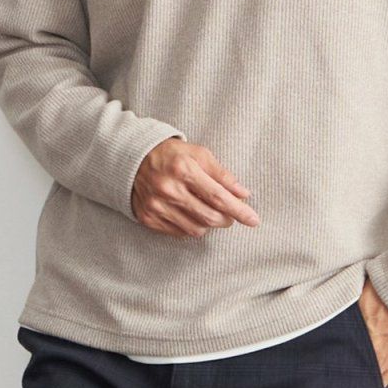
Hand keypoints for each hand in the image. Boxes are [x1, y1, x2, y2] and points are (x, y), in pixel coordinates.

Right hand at [133, 137, 259, 236]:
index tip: (254, 220)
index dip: (239, 211)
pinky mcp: (149, 218)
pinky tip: (191, 214)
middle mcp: (168, 189)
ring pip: (196, 229)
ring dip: (209, 224)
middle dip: (226, 219)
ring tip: (209, 212)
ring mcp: (157, 206)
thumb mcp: (199, 154)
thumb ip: (222, 174)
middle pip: (209, 217)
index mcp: (184, 169)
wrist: (133, 160)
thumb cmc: (172, 156)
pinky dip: (191, 227)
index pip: (219, 197)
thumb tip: (243, 194)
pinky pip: (180, 233)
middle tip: (229, 214)